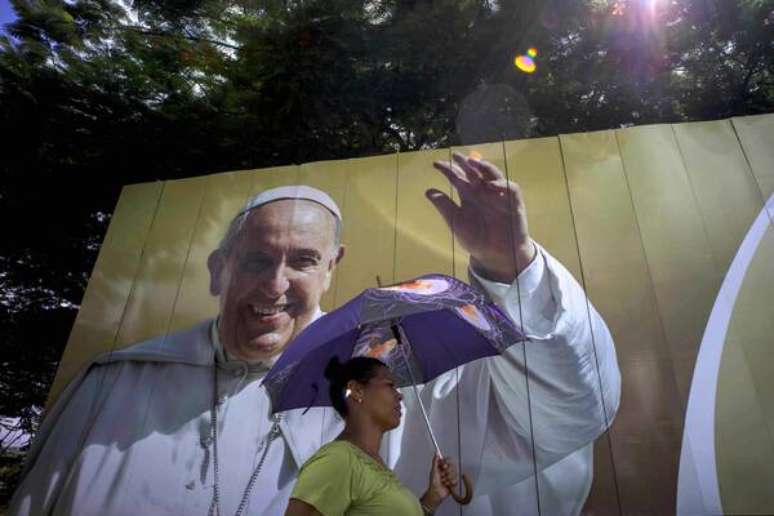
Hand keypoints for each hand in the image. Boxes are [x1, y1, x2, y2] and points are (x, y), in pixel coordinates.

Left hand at [420, 455, 457, 511]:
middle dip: (446, 472)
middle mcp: (447, 470)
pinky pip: (455, 480)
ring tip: (443, 481)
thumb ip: (435, 461)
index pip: (448, 460)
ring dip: (447, 478)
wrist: (436, 492)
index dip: (447, 462)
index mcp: (442, 466)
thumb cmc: (433, 482)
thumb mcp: (433, 470)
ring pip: (454, 473)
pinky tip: (446, 485)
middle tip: (442, 475)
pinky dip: (450, 483)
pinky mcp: (454, 482)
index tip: (444, 466)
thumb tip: (436, 453)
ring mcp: (451, 476)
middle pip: (452, 466)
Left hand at [428, 152, 535, 282]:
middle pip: (474, 172)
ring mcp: (498, 195)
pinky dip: (503, 184)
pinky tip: (492, 184)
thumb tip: (427, 191)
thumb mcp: (456, 222)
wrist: (495, 256)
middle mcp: (483, 191)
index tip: (435, 164)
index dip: (448, 170)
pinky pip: (511, 189)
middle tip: (456, 156)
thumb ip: (444, 206)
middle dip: (466, 163)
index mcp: (469, 195)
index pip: (458, 177)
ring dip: (484, 167)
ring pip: (492, 175)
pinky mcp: (513, 202)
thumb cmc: (476, 239)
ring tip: (474, 162)